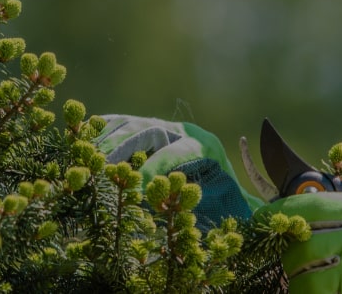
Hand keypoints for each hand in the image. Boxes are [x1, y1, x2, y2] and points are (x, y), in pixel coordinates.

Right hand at [93, 115, 261, 225]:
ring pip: (133, 125)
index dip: (159, 168)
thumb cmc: (226, 201)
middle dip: (126, 148)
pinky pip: (121, 124)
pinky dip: (103, 130)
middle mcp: (183, 130)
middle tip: (105, 166)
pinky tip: (85, 139)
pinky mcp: (144, 129)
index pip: (180, 151)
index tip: (140, 188)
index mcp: (206, 146)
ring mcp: (162, 127)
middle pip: (151, 131)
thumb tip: (256, 217)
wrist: (218, 184)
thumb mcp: (237, 207)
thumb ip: (245, 211)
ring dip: (109, 139)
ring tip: (89, 155)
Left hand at [259, 192, 341, 292]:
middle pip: (301, 251)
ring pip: (309, 284)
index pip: (306, 209)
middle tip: (290, 266)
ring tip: (307, 285)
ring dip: (302, 286)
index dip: (279, 216)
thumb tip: (304, 220)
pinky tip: (326, 292)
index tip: (268, 222)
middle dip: (290, 261)